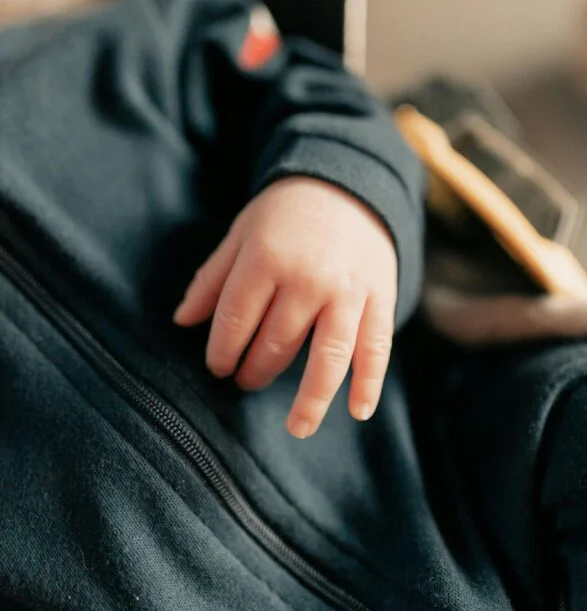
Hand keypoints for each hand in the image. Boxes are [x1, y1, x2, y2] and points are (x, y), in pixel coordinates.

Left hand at [173, 176, 397, 437]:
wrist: (350, 183)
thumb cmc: (286, 213)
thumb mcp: (242, 233)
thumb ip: (213, 279)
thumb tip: (181, 322)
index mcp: (266, 258)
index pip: (236, 321)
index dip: (222, 351)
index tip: (218, 367)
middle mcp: (308, 278)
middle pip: (276, 343)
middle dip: (256, 370)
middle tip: (246, 380)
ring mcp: (348, 291)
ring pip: (327, 357)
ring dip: (310, 399)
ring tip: (297, 427)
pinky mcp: (380, 298)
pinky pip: (376, 348)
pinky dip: (369, 383)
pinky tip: (358, 412)